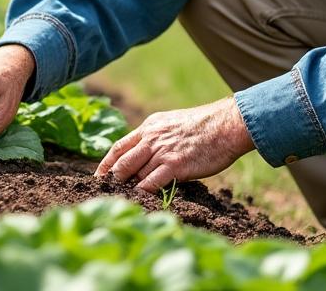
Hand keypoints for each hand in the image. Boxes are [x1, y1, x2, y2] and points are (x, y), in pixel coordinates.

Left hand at [94, 97, 255, 192]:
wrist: (227, 124)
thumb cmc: (207, 127)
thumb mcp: (175, 123)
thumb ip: (159, 137)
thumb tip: (150, 154)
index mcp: (150, 126)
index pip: (119, 146)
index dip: (106, 163)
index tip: (98, 176)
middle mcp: (151, 137)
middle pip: (121, 161)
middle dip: (111, 179)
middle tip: (104, 193)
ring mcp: (161, 151)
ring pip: (133, 173)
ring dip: (126, 188)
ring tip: (119, 200)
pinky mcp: (174, 165)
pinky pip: (150, 183)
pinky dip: (142, 194)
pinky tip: (138, 201)